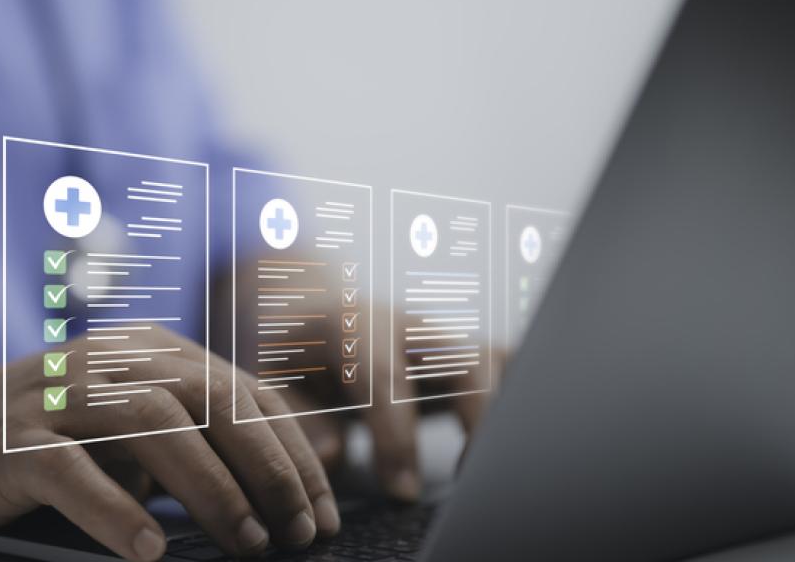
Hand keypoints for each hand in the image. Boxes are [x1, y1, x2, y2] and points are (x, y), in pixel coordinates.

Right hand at [0, 327, 338, 560]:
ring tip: (249, 543)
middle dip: (271, 471)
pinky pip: (73, 473)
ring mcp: (62, 395)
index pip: (246, 394)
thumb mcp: (127, 426)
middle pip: (214, 402)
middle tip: (300, 532)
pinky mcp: (14, 439)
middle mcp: (115, 361)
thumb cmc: (48, 436)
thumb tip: (272, 503)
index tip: (324, 509)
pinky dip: (117, 511)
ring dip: (214, 489)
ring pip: (157, 427)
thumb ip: (190, 442)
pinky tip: (151, 550)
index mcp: (154, 351)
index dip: (295, 452)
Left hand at [288, 306, 501, 501]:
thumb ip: (300, 418)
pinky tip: (506, 440)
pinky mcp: (460, 350)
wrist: (307, 303)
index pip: (385, 378)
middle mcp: (405, 323)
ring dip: (502, 410)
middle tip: (468, 476)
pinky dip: (517, 396)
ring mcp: (438, 335)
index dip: (398, 438)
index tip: (403, 490)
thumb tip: (333, 457)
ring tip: (486, 465)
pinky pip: (504, 364)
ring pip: (494, 360)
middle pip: (462, 359)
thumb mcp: (277, 380)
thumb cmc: (294, 350)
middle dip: (475, 418)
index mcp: (353, 323)